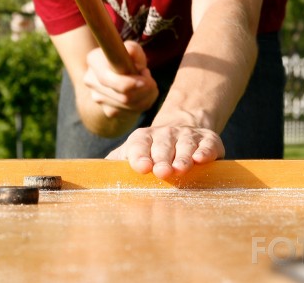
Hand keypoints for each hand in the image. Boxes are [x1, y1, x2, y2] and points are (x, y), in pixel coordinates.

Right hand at [83, 41, 158, 118]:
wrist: (119, 74)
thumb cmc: (127, 58)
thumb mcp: (132, 49)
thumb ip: (133, 49)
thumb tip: (131, 55)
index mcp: (94, 60)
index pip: (109, 78)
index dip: (129, 82)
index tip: (146, 74)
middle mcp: (91, 80)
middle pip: (123, 96)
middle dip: (144, 89)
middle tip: (151, 80)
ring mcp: (98, 98)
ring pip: (130, 106)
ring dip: (147, 96)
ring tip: (149, 84)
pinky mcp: (108, 110)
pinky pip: (132, 111)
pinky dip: (144, 102)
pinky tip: (144, 93)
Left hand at [106, 125, 224, 179]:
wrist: (182, 128)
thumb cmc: (152, 150)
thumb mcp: (133, 152)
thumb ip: (116, 162)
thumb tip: (95, 175)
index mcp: (143, 138)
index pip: (140, 145)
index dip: (140, 156)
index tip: (142, 167)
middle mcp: (165, 134)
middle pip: (163, 146)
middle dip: (163, 159)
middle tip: (162, 172)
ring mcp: (188, 135)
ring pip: (185, 145)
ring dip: (183, 157)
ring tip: (181, 168)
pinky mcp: (208, 138)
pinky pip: (207, 143)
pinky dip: (206, 150)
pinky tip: (202, 158)